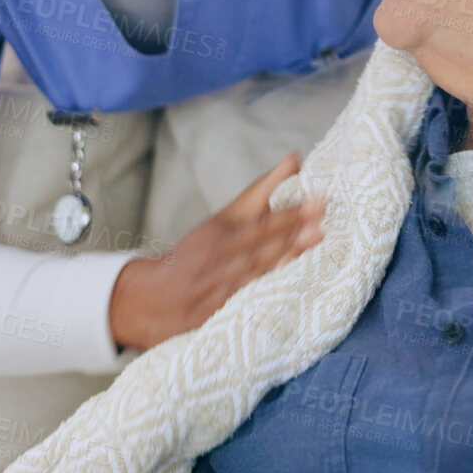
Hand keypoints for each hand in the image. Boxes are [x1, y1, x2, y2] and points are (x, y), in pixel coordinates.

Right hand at [108, 153, 324, 351]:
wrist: (150, 299)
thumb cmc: (197, 254)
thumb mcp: (224, 221)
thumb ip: (261, 192)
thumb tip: (296, 158)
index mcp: (217, 233)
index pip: (258, 221)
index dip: (288, 212)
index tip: (317, 200)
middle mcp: (214, 257)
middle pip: (259, 243)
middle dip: (292, 231)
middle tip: (322, 218)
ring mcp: (213, 286)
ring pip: (253, 270)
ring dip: (285, 257)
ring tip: (314, 243)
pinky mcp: (212, 313)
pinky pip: (243, 301)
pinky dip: (264, 291)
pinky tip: (288, 285)